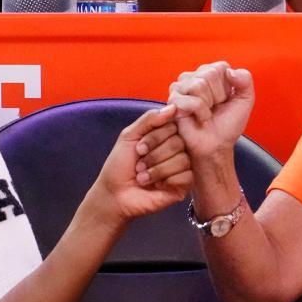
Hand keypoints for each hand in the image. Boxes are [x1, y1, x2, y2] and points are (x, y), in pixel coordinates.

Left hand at [94, 104, 192, 222]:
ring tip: (143, 177)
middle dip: (155, 154)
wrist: (115, 194)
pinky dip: (166, 180)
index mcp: (165, 136)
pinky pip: (186, 176)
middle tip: (139, 164)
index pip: (174, 126)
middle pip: (179, 142)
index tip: (138, 148)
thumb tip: (173, 107)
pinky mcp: (183, 185)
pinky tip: (155, 186)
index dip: (156, 137)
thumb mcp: (129, 136)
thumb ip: (150, 119)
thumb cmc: (119, 166)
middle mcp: (176, 150)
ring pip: (183, 159)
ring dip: (158, 169)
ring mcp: (181, 168)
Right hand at [167, 62, 254, 165]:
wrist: (216, 146)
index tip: (225, 100)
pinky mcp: (172, 102)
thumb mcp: (245, 100)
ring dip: (208, 105)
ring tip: (206, 113)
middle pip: (209, 74)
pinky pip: (192, 100)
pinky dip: (201, 113)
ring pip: (199, 85)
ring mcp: (180, 88)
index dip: (228, 87)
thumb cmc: (228, 125)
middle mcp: (193, 77)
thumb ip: (245, 80)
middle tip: (215, 108)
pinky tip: (198, 119)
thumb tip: (229, 71)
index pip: (221, 67)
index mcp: (209, 73)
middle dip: (218, 95)